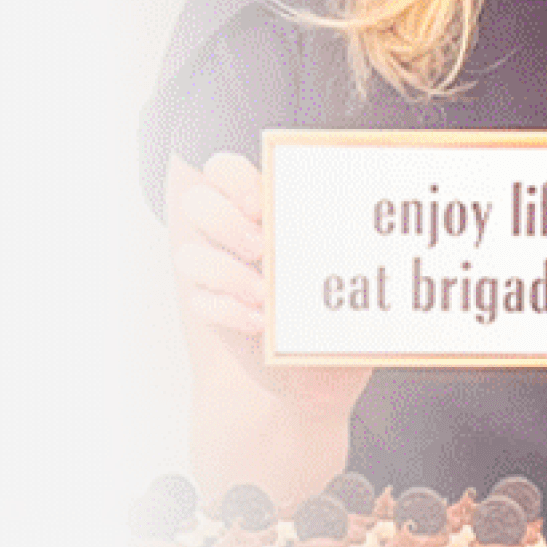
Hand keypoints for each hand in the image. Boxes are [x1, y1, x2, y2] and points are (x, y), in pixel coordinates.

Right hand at [167, 152, 371, 420]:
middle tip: (263, 247)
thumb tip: (357, 210)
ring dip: (226, 271)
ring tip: (265, 293)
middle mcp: (230, 235)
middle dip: (226, 222)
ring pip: (188, 255)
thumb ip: (337, 235)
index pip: (222, 170)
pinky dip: (228, 310)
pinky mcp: (210, 310)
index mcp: (259, 208)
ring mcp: (216, 272)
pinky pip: (200, 301)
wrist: (318, 376)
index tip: (261, 205)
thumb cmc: (336, 312)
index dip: (234, 179)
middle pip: (196, 203)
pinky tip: (259, 323)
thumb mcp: (345, 270)